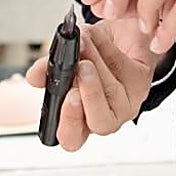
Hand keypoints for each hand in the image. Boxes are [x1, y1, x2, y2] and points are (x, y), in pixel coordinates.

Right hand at [25, 18, 160, 150]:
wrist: (115, 36)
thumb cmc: (88, 57)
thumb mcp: (62, 63)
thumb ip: (47, 71)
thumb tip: (33, 77)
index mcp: (80, 119)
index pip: (72, 138)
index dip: (68, 124)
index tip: (67, 97)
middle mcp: (105, 116)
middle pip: (101, 123)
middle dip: (90, 95)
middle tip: (81, 69)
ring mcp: (126, 102)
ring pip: (112, 91)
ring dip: (95, 62)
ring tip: (83, 42)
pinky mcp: (141, 82)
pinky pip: (124, 68)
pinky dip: (107, 49)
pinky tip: (98, 37)